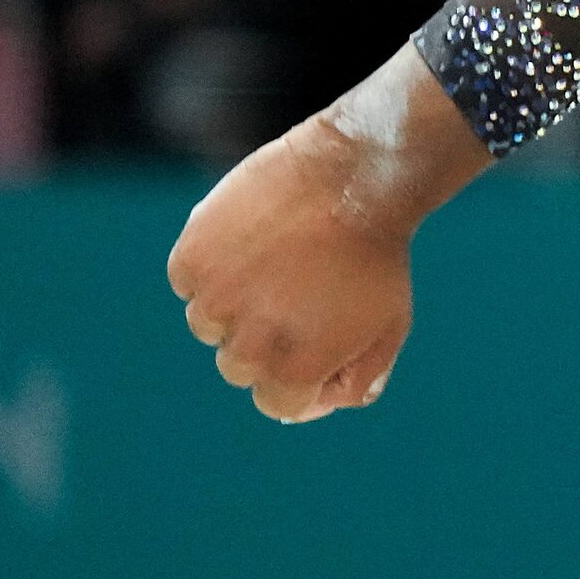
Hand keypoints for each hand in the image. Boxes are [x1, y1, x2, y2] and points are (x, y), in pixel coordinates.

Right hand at [164, 44, 488, 421]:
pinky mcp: (192, 258)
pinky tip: (252, 238)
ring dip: (237, 300)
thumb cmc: (377, 254)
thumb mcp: (389, 325)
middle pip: (239, 367)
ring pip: (209, 323)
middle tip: (301, 290)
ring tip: (279, 259)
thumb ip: (358, 378)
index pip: (277, 403)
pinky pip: (190, 279)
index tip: (322, 337)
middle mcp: (248, 343)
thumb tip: (318, 402)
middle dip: (269, 338)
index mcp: (295, 369)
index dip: (304, 374)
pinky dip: (213, 264)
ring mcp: (215, 300)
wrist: (358, 175)